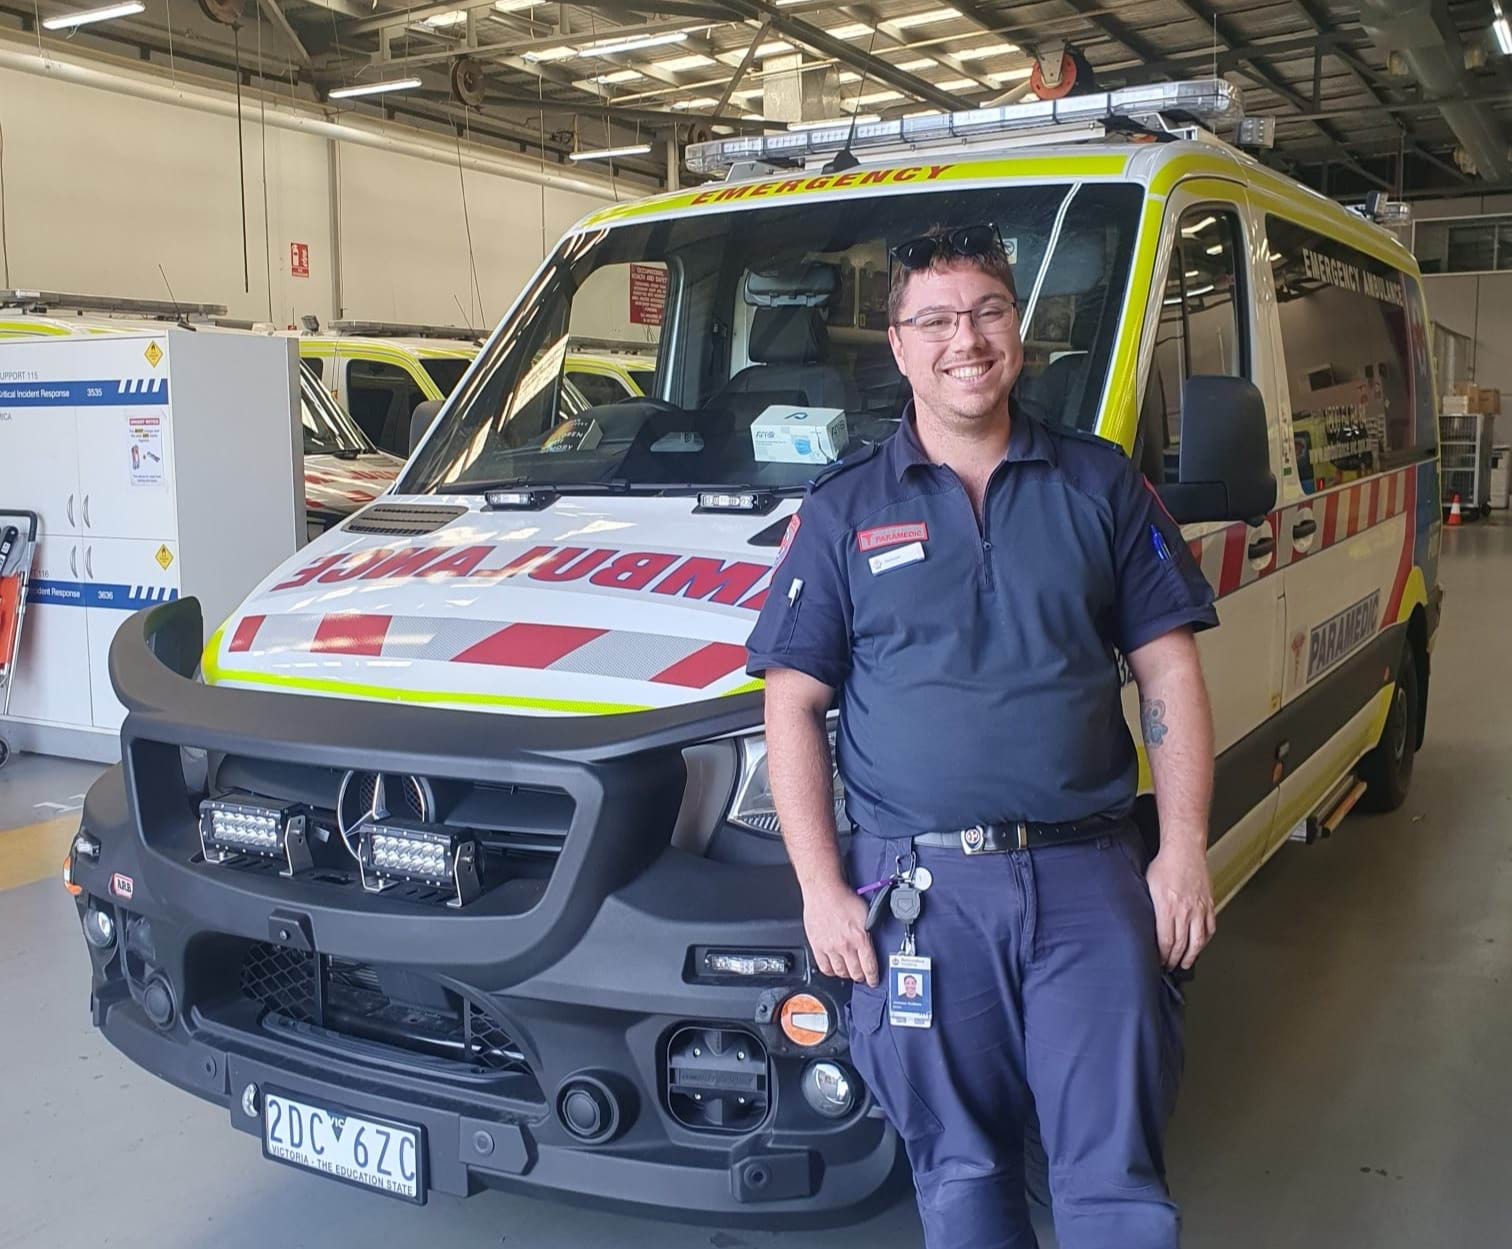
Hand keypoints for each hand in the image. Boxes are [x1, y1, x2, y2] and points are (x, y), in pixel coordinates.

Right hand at [802, 881, 878, 986]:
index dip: (873, 978)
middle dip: (861, 977)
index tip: (873, 981)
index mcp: (860, 938)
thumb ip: (870, 931)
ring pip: (840, 972)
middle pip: (856, 973)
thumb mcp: (866, 914)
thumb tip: (875, 943)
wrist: (823, 891)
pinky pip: (824, 967)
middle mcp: (845, 945)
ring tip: (849, 971)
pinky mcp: (817, 946)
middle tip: (862, 976)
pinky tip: (834, 968)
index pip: (870, 967)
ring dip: (847, 974)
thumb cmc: (843, 898)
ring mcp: (830, 947)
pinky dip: (830, 971)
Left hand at [1145, 847, 1215, 970]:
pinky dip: (1205, 941)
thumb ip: (1149, 907)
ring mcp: (1199, 909)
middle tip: (1169, 966)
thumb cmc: (1165, 865)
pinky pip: (1210, 928)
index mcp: (1167, 908)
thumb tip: (1143, 923)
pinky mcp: (1209, 905)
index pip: (1166, 941)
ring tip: (1185, 963)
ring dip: (1191, 956)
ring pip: (1197, 941)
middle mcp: (1185, 911)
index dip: (1163, 955)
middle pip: (1181, 944)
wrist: (1185, 851)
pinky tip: (1200, 946)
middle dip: (1174, 959)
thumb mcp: (1147, 886)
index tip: (1159, 961)